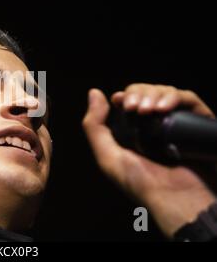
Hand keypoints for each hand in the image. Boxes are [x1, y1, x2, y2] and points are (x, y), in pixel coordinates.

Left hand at [82, 84, 215, 237]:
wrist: (177, 200)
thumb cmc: (141, 183)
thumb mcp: (109, 156)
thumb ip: (95, 126)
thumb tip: (94, 92)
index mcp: (135, 130)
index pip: (132, 98)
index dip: (127, 94)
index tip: (120, 100)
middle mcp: (157, 124)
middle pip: (148, 92)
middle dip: (140, 93)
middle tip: (136, 108)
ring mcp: (178, 123)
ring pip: (167, 92)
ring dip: (156, 94)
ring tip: (151, 110)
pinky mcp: (198, 124)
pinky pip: (189, 100)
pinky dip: (176, 97)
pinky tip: (165, 108)